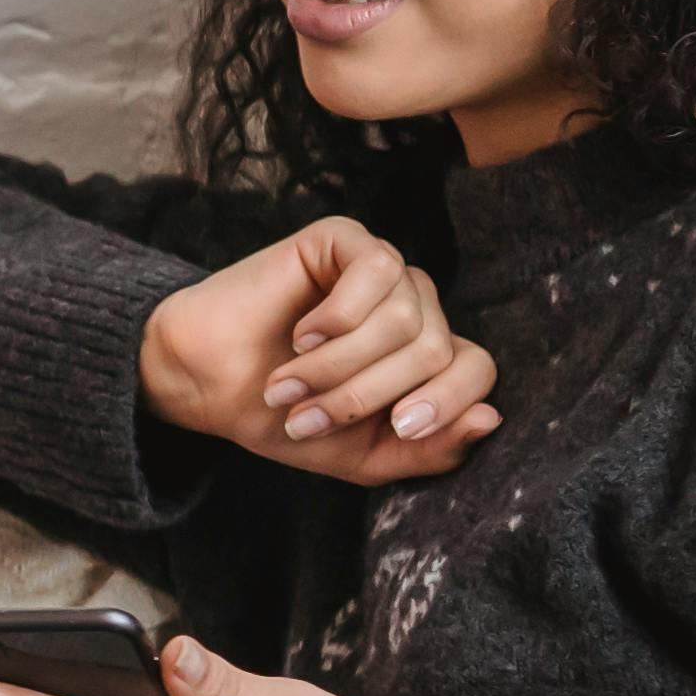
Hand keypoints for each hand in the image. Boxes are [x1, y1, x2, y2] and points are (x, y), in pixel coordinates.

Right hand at [138, 216, 497, 486]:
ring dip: (339, 364)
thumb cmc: (281, 416)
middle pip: (435, 351)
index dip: (444, 404)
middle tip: (306, 415)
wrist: (204, 384)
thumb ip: (429, 449)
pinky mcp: (346, 240)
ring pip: (403, 319)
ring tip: (290, 380)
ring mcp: (382, 272)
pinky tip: (303, 332)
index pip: (477, 370)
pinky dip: (339, 315)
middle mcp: (413, 308)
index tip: (396, 428)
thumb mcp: (363, 455)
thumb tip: (491, 419)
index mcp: (425, 357)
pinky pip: (378, 270)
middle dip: (366, 394)